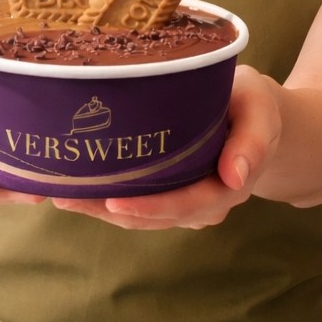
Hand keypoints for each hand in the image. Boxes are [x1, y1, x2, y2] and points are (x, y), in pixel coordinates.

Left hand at [50, 65, 282, 229]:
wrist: (256, 116)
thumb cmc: (252, 105)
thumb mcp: (260, 109)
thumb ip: (253, 139)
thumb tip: (236, 176)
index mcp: (228, 185)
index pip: (186, 203)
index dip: (150, 207)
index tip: (113, 203)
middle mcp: (204, 203)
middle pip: (154, 216)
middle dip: (108, 210)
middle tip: (65, 196)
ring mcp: (185, 203)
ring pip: (140, 216)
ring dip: (100, 209)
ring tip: (60, 194)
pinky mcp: (169, 194)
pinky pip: (138, 204)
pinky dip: (107, 201)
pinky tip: (77, 189)